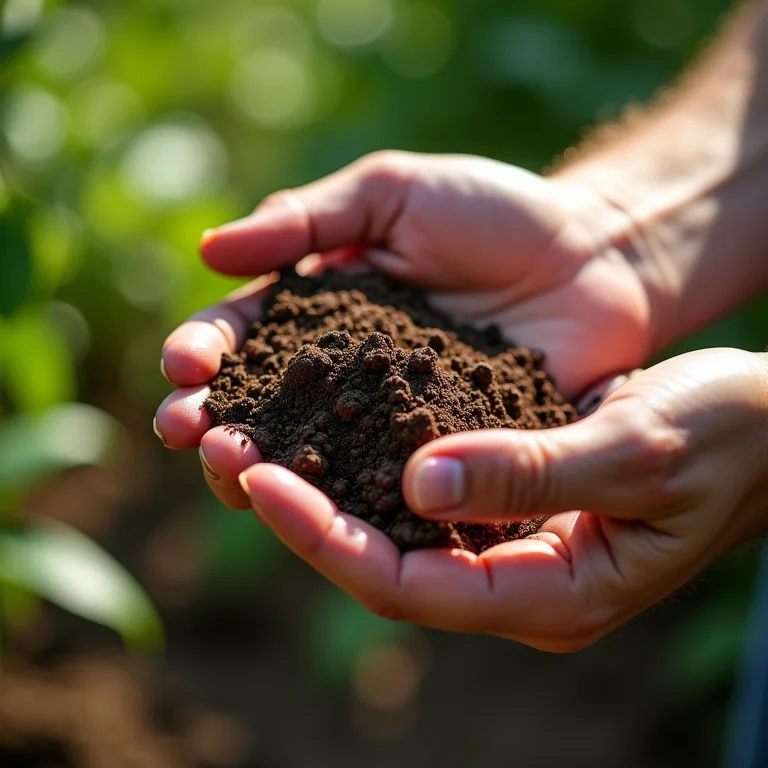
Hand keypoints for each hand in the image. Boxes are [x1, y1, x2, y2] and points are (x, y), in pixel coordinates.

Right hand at [155, 151, 652, 504]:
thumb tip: (208, 251)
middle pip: (266, 409)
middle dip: (221, 422)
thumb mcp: (394, 194)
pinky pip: (394, 486)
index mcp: (322, 313)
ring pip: (317, 458)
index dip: (208, 353)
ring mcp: (394, 425)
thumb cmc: (493, 212)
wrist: (596, 255)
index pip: (246, 338)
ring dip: (269, 471)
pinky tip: (326, 515)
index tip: (185, 367)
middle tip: (195, 437)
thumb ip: (309, 219)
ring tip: (232, 477)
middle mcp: (346, 377)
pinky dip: (357, 502)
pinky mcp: (447, 459)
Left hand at [236, 348, 767, 650]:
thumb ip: (536, 472)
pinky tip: (313, 413)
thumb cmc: (727, 434)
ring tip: (239, 430)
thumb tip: (419, 483)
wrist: (764, 420)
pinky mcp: (502, 496)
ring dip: (314, 481)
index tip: (257, 481)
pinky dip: (362, 453)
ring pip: (386, 524)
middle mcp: (515, 576)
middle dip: (296, 513)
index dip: (327, 539)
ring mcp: (506, 539)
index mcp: (552, 591)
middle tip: (218, 451)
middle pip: (380, 561)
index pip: (412, 585)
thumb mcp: (641, 445)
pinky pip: (414, 485)